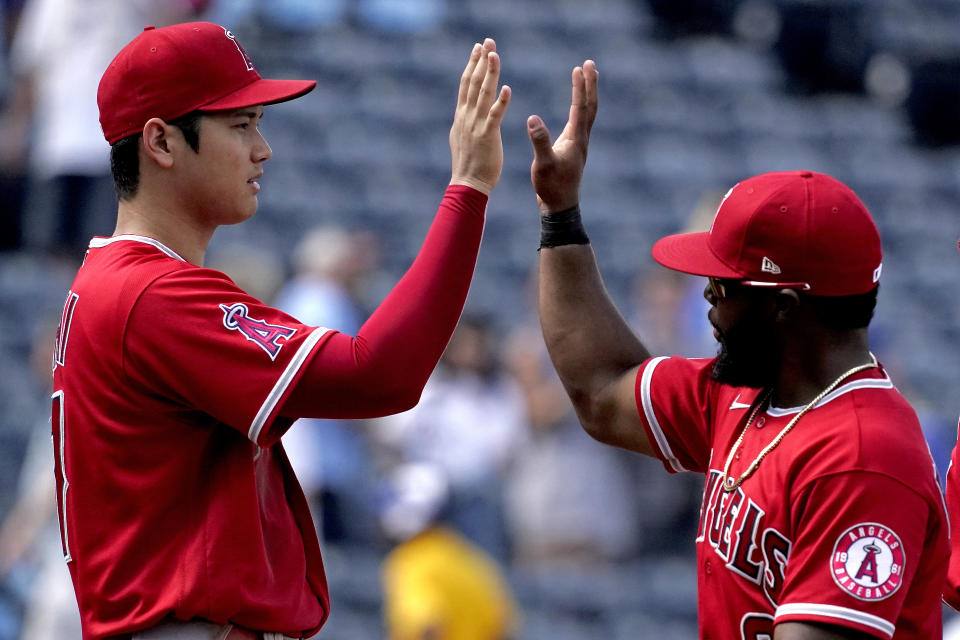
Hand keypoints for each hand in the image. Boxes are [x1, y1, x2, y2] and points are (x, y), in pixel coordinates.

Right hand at [449, 39, 511, 195]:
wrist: (468, 184)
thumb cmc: (469, 164)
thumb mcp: (463, 136)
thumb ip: (466, 120)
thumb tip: (465, 109)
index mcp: (461, 116)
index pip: (466, 84)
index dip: (472, 64)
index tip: (478, 47)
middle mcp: (466, 117)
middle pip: (473, 83)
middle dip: (480, 61)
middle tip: (487, 41)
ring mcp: (475, 126)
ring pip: (483, 94)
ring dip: (490, 73)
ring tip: (495, 55)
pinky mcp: (487, 137)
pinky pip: (494, 116)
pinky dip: (500, 102)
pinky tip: (507, 88)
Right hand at [527, 60, 597, 213]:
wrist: (560, 206)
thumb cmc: (551, 186)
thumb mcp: (542, 163)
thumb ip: (539, 141)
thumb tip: (532, 118)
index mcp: (576, 140)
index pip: (580, 108)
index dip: (580, 87)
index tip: (580, 68)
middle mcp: (581, 139)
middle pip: (590, 106)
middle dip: (590, 85)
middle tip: (590, 64)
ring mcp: (578, 144)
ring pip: (587, 113)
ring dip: (587, 94)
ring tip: (586, 77)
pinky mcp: (573, 149)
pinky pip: (579, 121)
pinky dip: (579, 107)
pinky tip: (575, 105)